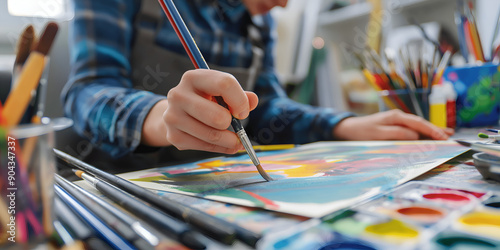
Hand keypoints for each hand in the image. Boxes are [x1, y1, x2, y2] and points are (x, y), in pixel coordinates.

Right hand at [160, 69, 257, 153]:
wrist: (177, 113)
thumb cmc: (204, 99)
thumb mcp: (220, 92)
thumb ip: (239, 95)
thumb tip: (253, 101)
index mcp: (193, 77)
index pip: (225, 84)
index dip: (240, 101)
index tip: (242, 112)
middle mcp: (178, 95)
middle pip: (218, 117)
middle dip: (232, 124)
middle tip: (234, 125)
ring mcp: (173, 116)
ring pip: (213, 135)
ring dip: (229, 141)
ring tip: (233, 139)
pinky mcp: (174, 136)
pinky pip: (205, 146)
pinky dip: (220, 148)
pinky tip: (223, 144)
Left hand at [333, 109, 453, 139]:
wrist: (348, 129)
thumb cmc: (362, 132)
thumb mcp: (379, 134)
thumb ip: (398, 134)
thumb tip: (415, 135)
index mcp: (396, 117)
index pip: (418, 123)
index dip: (432, 130)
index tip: (443, 137)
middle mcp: (399, 117)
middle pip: (421, 124)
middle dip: (436, 131)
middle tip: (450, 138)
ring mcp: (397, 121)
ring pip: (418, 126)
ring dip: (432, 131)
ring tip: (448, 135)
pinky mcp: (394, 127)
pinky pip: (412, 129)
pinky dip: (422, 133)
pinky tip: (431, 135)